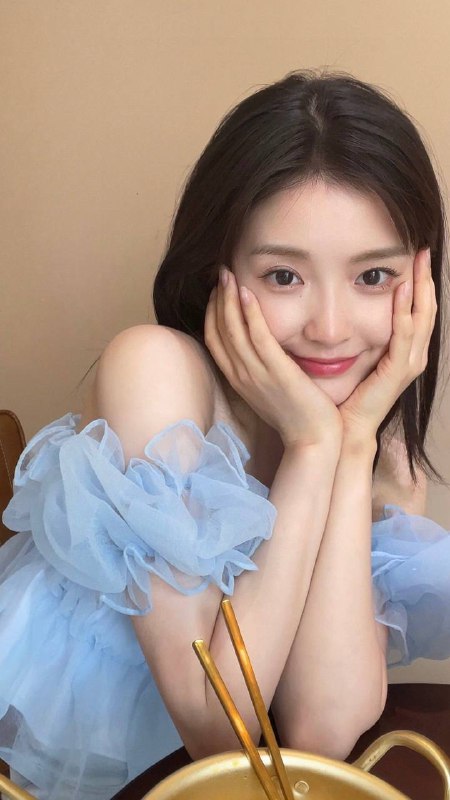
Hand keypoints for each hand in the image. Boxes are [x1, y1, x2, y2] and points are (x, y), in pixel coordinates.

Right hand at [204, 268, 342, 450]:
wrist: (313, 439)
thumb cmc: (297, 414)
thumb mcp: (270, 389)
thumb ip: (261, 368)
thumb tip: (262, 349)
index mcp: (238, 380)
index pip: (214, 341)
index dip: (211, 313)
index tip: (217, 291)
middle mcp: (242, 376)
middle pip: (218, 331)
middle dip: (216, 299)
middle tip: (221, 273)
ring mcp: (257, 375)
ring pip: (232, 331)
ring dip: (228, 300)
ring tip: (228, 274)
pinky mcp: (277, 372)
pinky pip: (258, 338)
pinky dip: (250, 314)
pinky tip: (248, 293)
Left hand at [339, 248, 436, 440]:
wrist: (346, 428)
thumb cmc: (349, 395)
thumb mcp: (360, 356)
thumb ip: (363, 334)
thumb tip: (349, 306)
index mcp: (407, 351)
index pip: (419, 309)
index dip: (420, 282)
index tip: (416, 254)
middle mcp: (414, 355)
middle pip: (427, 308)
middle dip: (425, 278)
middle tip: (423, 249)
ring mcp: (408, 363)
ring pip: (422, 318)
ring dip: (420, 288)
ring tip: (417, 262)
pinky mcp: (396, 371)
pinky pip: (403, 335)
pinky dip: (402, 312)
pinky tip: (400, 291)